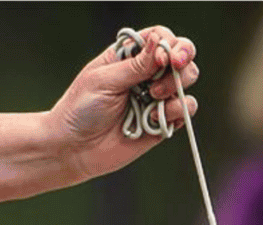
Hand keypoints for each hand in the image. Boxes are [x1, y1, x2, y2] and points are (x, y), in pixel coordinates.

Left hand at [48, 26, 197, 183]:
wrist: (76, 149)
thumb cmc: (82, 109)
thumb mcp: (105, 80)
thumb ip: (136, 65)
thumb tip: (159, 41)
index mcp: (130, 56)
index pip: (161, 38)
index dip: (170, 44)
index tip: (164, 58)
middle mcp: (146, 74)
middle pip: (181, 57)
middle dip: (182, 62)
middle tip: (170, 69)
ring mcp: (156, 99)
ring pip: (186, 83)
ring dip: (176, 87)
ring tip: (154, 97)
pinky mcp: (161, 123)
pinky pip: (184, 112)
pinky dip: (178, 112)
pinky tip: (153, 119)